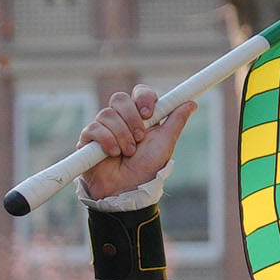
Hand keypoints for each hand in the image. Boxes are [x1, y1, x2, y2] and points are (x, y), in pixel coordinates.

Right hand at [78, 78, 200, 206]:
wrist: (128, 187)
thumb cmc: (148, 167)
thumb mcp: (166, 142)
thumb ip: (176, 121)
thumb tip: (191, 103)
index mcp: (141, 117)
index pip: (139, 92)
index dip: (143, 98)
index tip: (149, 114)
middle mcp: (121, 118)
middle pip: (120, 98)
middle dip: (132, 118)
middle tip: (140, 137)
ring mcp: (103, 127)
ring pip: (107, 114)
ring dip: (122, 135)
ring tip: (129, 152)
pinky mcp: (88, 138)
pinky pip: (94, 128)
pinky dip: (107, 141)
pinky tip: (114, 154)